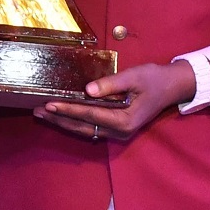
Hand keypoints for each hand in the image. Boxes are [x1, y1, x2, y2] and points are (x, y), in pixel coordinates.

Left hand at [36, 60, 195, 142]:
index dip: (68, 110)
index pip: (90, 115)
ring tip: (42, 114)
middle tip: (37, 111)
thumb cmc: (153, 79)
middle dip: (59, 119)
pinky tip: (60, 116)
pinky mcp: (117, 128)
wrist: (172, 86)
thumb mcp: (134, 77)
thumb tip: (87, 90)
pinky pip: (91, 128)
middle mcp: (120, 131)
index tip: (49, 105)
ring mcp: (119, 133)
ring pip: (85, 130)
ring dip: (64, 122)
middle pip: (83, 127)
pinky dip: (75, 122)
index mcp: (125, 120)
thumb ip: (111, 84)